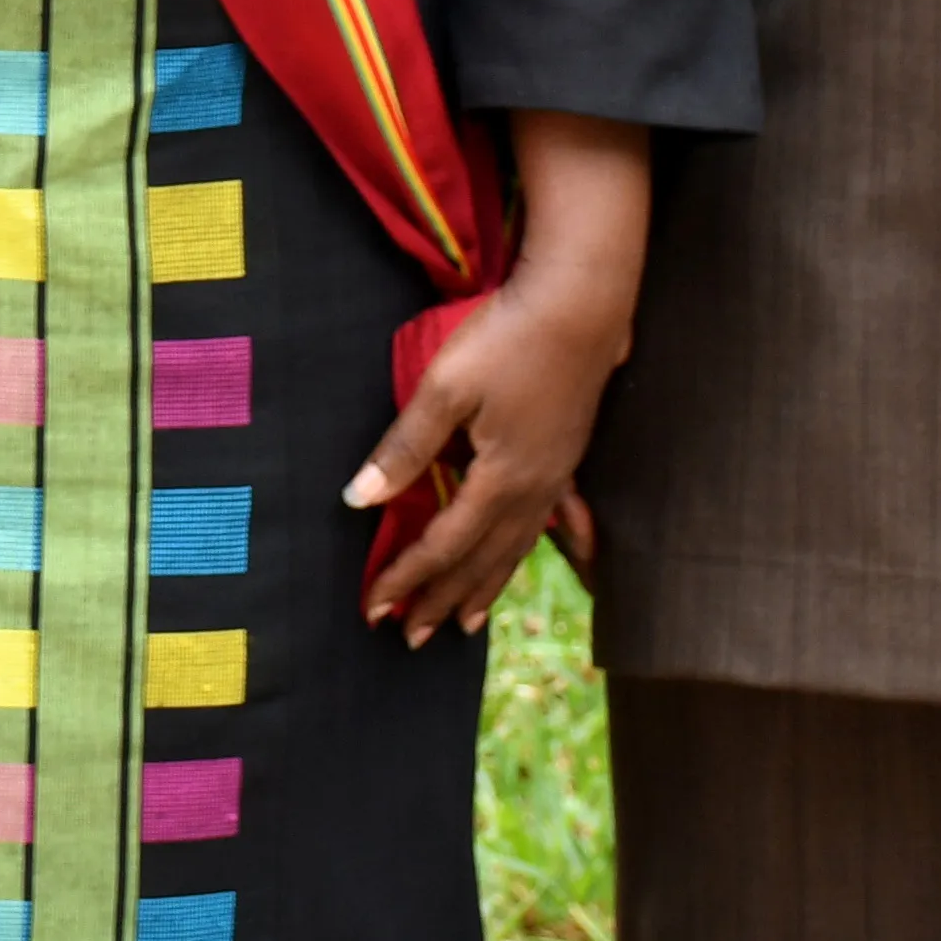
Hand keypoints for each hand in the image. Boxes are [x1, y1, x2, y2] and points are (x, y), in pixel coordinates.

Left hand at [349, 107, 653, 645]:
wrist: (582, 304)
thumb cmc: (508, 339)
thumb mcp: (444, 388)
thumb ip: (404, 448)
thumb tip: (359, 501)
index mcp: (500, 480)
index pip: (443, 547)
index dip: (407, 578)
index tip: (373, 607)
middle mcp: (533, 492)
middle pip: (480, 562)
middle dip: (442, 600)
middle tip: (409, 636)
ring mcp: (555, 478)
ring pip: (514, 551)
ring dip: (483, 588)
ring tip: (463, 623)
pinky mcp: (566, 459)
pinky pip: (542, 526)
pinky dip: (522, 554)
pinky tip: (525, 558)